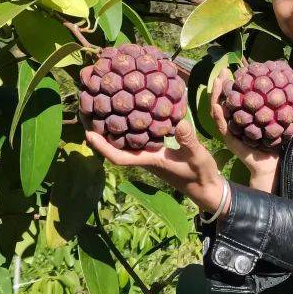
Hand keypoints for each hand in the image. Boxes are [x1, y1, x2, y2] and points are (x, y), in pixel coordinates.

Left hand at [85, 119, 226, 214]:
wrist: (205, 187)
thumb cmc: (200, 174)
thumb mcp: (197, 156)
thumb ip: (188, 141)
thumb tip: (178, 123)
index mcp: (149, 160)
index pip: (119, 157)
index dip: (102, 147)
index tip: (88, 134)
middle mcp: (144, 157)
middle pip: (114, 147)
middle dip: (99, 132)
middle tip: (86, 110)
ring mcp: (148, 154)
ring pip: (122, 142)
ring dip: (110, 127)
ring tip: (101, 106)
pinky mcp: (154, 151)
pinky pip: (133, 138)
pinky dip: (126, 126)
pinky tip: (127, 112)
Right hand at [210, 68, 281, 180]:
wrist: (270, 162)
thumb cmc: (274, 142)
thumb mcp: (274, 119)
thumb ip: (273, 105)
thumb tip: (282, 84)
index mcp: (242, 116)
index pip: (234, 97)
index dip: (231, 83)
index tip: (233, 69)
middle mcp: (233, 122)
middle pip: (223, 100)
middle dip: (220, 85)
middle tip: (222, 71)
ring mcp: (229, 130)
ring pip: (217, 110)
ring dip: (215, 96)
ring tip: (216, 82)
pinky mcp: (229, 140)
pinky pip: (221, 126)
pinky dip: (218, 116)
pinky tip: (217, 106)